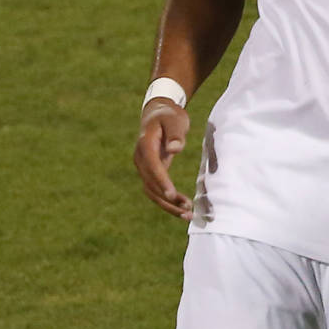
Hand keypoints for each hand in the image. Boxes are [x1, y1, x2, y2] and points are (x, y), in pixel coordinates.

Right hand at [135, 100, 192, 219]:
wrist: (157, 115)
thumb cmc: (169, 116)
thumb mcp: (175, 119)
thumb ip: (175, 133)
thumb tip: (174, 149)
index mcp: (145, 144)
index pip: (152, 166)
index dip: (162, 181)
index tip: (173, 195)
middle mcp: (140, 159)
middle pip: (150, 184)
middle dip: (167, 199)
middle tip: (187, 209)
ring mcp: (143, 167)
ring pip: (151, 191)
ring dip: (167, 205)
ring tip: (187, 214)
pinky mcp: (149, 173)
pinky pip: (156, 190)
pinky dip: (167, 201)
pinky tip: (182, 209)